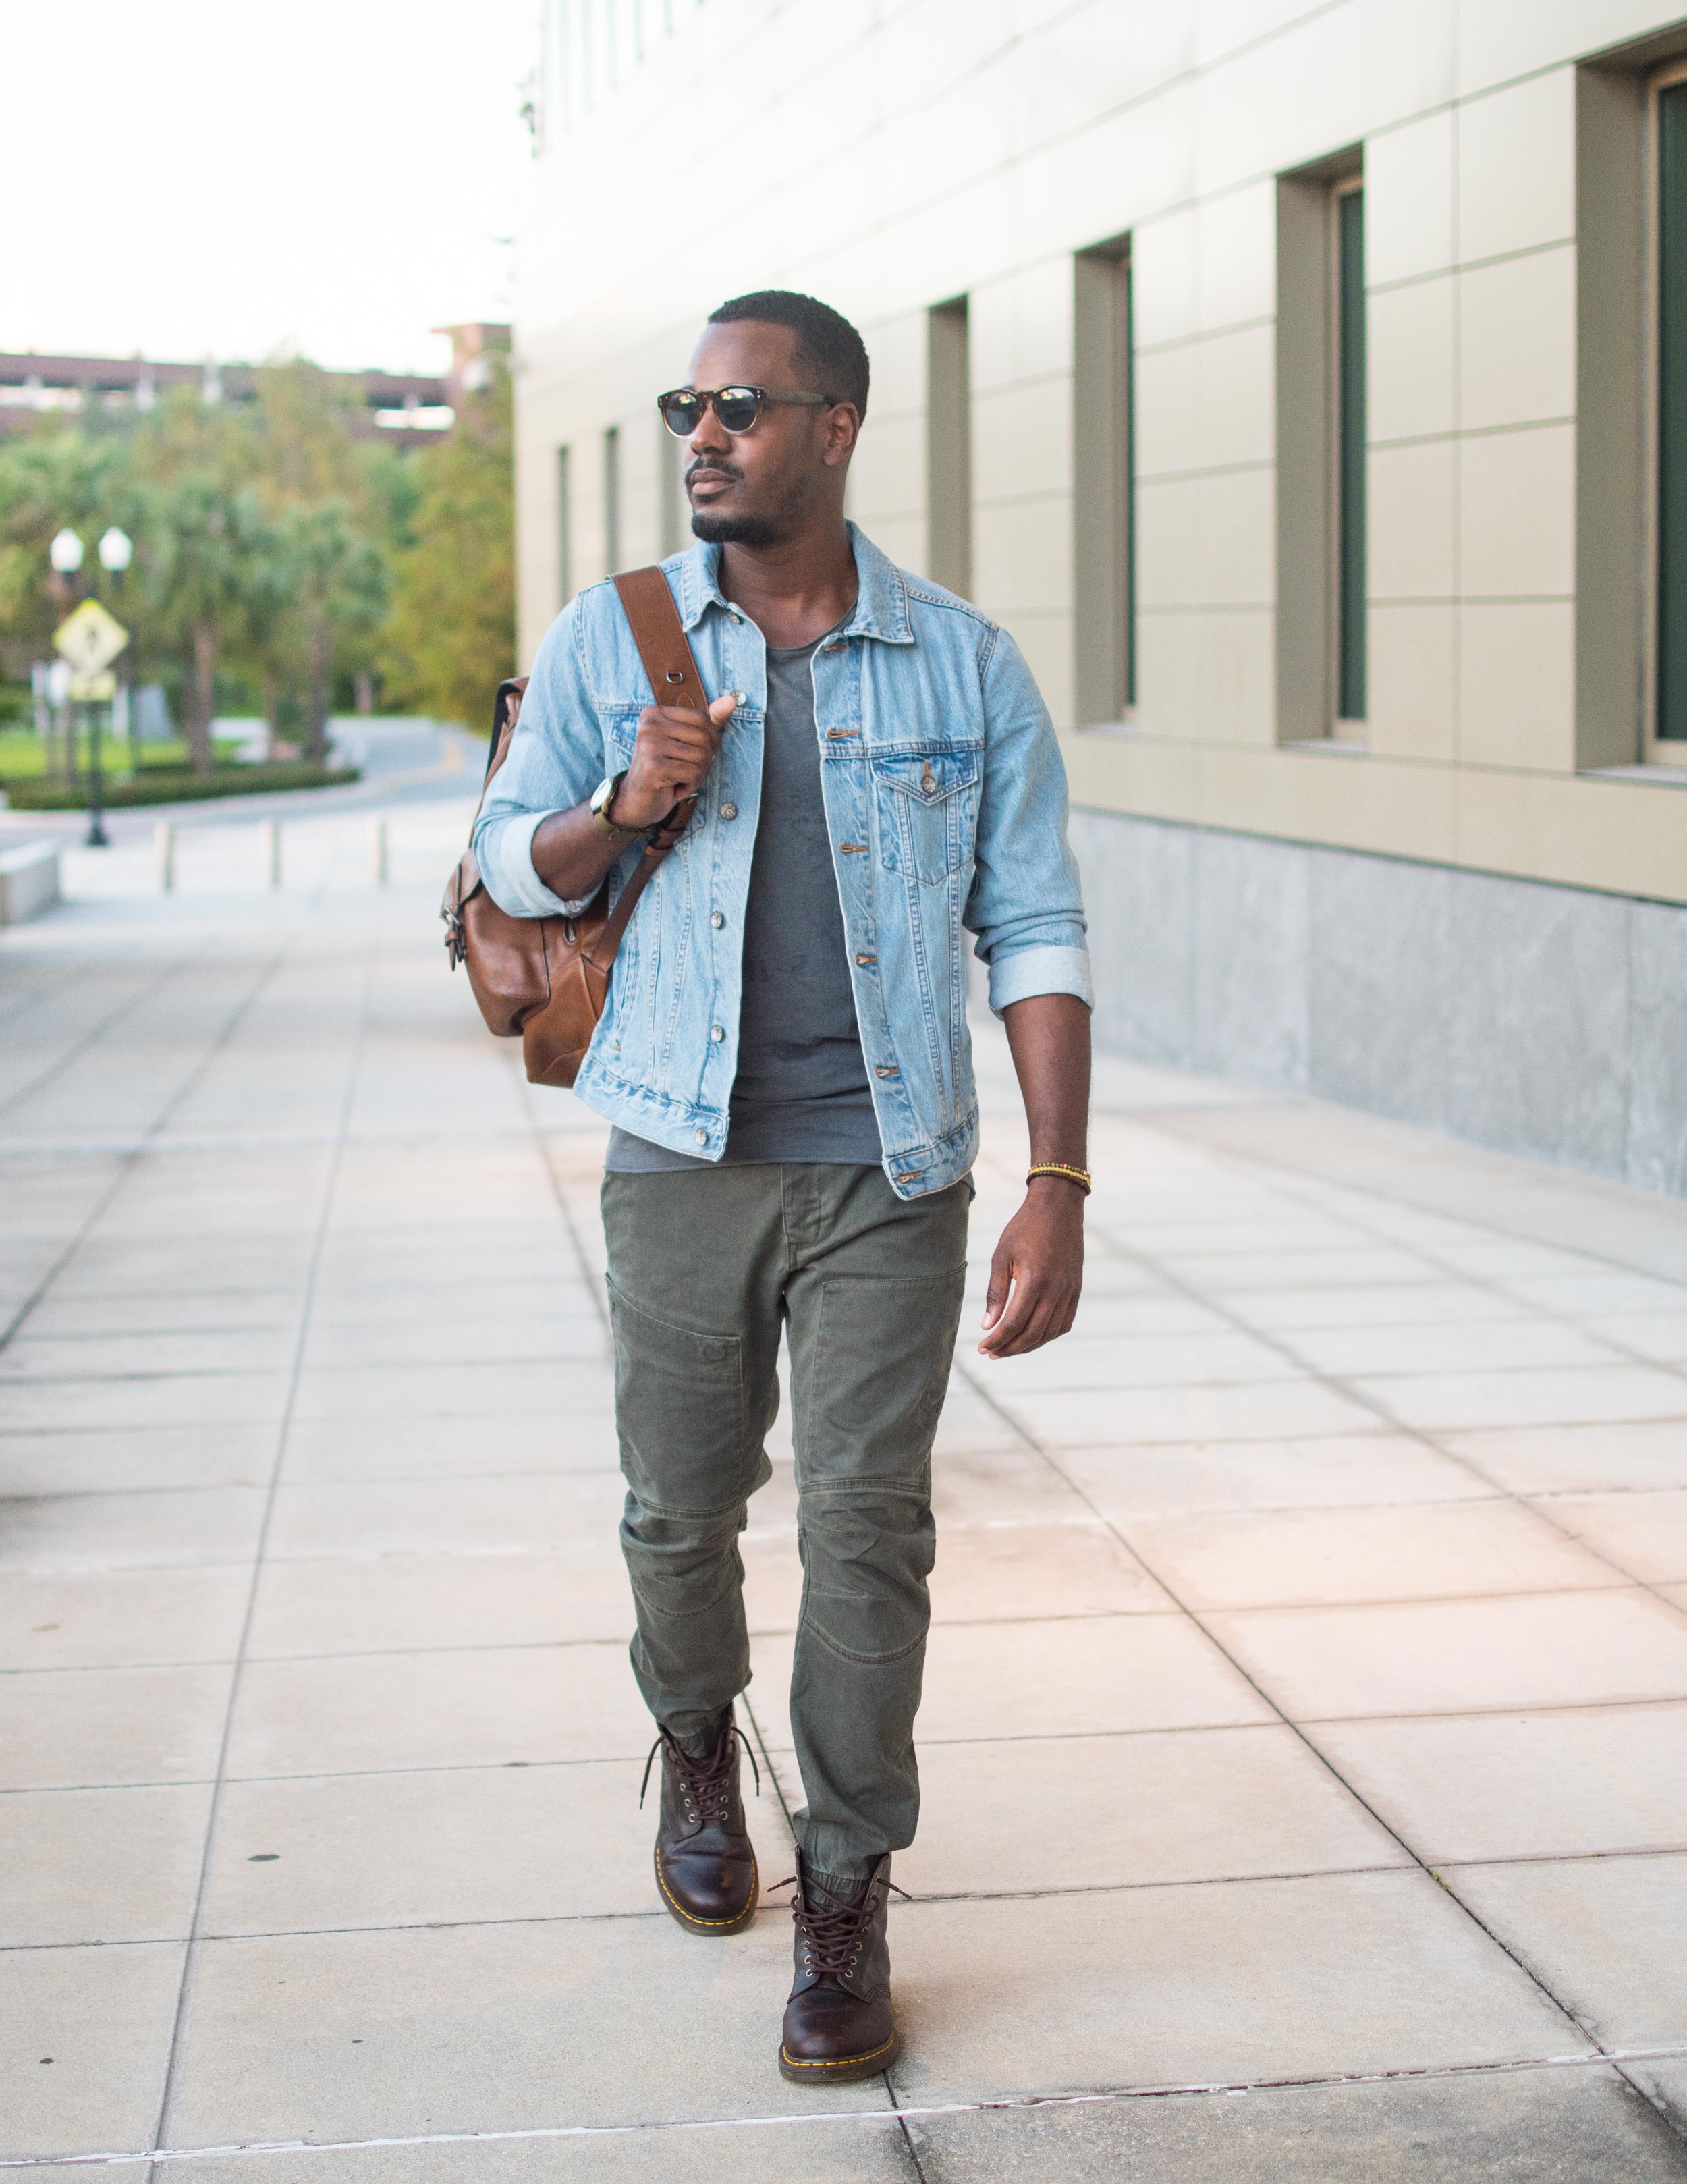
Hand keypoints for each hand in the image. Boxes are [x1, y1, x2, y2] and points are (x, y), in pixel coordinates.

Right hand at [611, 690, 739, 827]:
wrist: (637, 801)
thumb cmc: (665, 769)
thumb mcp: (686, 741)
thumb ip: (709, 721)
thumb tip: (732, 699)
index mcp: (654, 713)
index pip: (703, 719)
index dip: (709, 741)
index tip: (691, 754)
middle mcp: (649, 725)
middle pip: (705, 738)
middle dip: (704, 760)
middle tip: (685, 770)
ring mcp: (649, 746)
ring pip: (702, 757)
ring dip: (697, 775)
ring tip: (678, 779)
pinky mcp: (653, 768)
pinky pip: (694, 774)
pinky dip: (690, 785)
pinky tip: (675, 788)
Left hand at [978, 1178, 1084, 1357]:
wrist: (1058, 1208)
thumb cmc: (1024, 1229)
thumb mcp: (1002, 1256)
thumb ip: (996, 1292)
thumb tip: (988, 1325)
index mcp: (1034, 1280)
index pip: (1014, 1323)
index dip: (997, 1340)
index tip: (982, 1347)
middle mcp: (1055, 1290)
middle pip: (1032, 1333)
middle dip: (1010, 1348)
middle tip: (992, 1353)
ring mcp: (1069, 1291)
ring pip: (1049, 1332)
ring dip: (1028, 1345)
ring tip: (1008, 1348)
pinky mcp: (1076, 1289)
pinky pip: (1064, 1323)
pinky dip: (1047, 1335)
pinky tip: (1032, 1336)